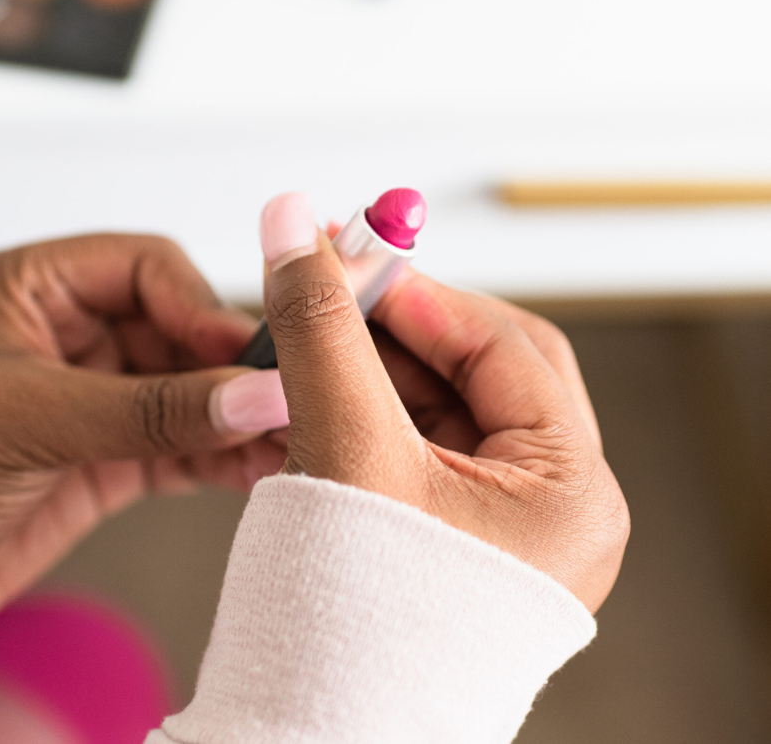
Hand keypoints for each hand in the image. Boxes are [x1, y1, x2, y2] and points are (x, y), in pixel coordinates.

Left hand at [0, 235, 288, 642]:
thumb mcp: (27, 418)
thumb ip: (150, 409)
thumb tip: (253, 396)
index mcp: (39, 288)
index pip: (151, 270)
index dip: (204, 308)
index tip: (247, 357)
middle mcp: (73, 337)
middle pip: (181, 332)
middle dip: (232, 370)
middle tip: (287, 402)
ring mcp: (92, 400)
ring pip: (188, 395)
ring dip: (235, 419)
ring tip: (287, 443)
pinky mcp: (104, 460)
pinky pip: (179, 449)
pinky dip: (217, 459)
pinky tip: (253, 470)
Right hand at [261, 194, 628, 612]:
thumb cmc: (352, 637)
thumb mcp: (344, 453)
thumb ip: (319, 330)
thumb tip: (293, 224)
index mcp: (568, 495)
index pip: (506, 346)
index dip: (420, 295)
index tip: (347, 258)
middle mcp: (550, 509)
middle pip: (479, 369)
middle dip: (396, 331)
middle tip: (328, 295)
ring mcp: (502, 525)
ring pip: (441, 405)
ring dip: (371, 371)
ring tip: (305, 354)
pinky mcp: (451, 536)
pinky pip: (416, 447)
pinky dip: (364, 415)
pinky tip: (313, 403)